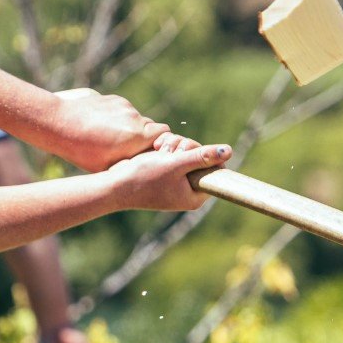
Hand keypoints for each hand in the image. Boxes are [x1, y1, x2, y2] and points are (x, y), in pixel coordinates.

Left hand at [48, 88, 168, 172]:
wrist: (61, 123)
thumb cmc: (83, 151)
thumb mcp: (108, 166)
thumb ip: (132, 161)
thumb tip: (145, 164)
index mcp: (137, 137)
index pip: (164, 133)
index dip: (160, 141)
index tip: (151, 149)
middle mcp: (135, 119)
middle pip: (150, 126)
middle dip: (144, 135)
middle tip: (128, 147)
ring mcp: (124, 106)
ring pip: (135, 118)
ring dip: (128, 127)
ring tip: (108, 137)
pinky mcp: (114, 99)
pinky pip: (122, 110)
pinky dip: (117, 117)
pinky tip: (100, 125)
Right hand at [108, 139, 231, 211]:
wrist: (115, 184)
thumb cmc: (144, 177)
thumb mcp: (176, 164)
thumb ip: (202, 157)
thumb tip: (228, 151)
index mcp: (195, 196)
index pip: (215, 170)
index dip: (204, 155)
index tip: (187, 153)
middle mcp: (187, 191)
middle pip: (201, 158)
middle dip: (186, 148)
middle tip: (169, 151)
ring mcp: (176, 182)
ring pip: (187, 153)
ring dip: (174, 145)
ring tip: (159, 149)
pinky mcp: (165, 174)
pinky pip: (174, 154)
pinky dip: (166, 148)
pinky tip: (155, 149)